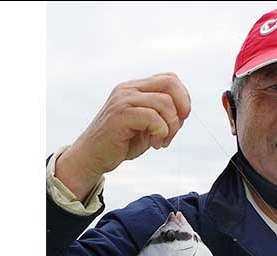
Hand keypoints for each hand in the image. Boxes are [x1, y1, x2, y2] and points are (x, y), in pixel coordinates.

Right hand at [56, 73, 190, 199]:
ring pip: (165, 102)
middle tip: (176, 128)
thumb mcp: (147, 124)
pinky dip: (160, 132)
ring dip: (171, 126)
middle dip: (182, 107)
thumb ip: (163, 114)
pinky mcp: (120, 115)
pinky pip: (153, 117)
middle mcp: (129, 89)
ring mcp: (123, 100)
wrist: (93, 156)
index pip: (170, 79)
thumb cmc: (122, 142)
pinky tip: (154, 144)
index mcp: (136, 88)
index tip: (180, 120)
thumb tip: (184, 111)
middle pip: (170, 83)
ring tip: (161, 141)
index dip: (183, 98)